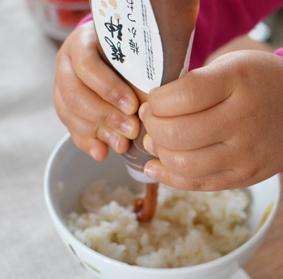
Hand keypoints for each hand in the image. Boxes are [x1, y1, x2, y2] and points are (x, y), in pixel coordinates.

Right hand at [54, 22, 139, 160]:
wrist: (121, 51)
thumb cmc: (132, 52)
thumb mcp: (137, 57)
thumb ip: (139, 79)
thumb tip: (143, 111)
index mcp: (82, 42)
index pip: (87, 66)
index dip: (109, 89)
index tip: (133, 106)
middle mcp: (66, 63)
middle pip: (75, 95)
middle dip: (106, 116)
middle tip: (132, 129)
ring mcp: (61, 85)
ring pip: (69, 114)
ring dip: (98, 132)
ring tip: (123, 144)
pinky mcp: (65, 107)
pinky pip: (71, 128)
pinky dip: (88, 143)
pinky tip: (103, 152)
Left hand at [139, 50, 282, 190]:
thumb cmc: (259, 83)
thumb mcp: (231, 64)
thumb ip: (194, 82)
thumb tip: (154, 110)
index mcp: (238, 83)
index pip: (182, 96)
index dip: (157, 101)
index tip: (154, 100)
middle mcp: (243, 121)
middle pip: (177, 134)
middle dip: (152, 127)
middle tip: (152, 120)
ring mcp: (245, 154)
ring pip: (183, 164)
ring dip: (159, 153)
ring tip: (156, 141)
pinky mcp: (244, 177)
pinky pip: (198, 185)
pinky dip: (169, 178)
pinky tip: (156, 167)